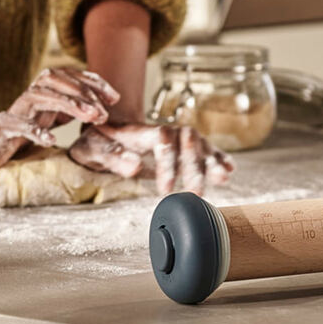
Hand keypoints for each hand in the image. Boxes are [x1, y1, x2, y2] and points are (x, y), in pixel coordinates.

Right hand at [0, 68, 119, 188]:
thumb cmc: (15, 142)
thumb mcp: (48, 124)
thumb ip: (67, 113)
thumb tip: (99, 110)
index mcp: (41, 97)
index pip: (67, 77)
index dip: (91, 82)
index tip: (114, 97)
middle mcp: (27, 100)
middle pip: (54, 80)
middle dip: (83, 92)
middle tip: (104, 111)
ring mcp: (12, 113)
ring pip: (39, 96)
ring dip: (68, 104)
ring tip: (90, 118)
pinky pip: (15, 125)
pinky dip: (34, 131)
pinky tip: (52, 141)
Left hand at [69, 122, 234, 195]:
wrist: (106, 133)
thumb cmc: (98, 142)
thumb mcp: (93, 148)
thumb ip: (111, 156)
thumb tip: (135, 166)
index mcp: (141, 131)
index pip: (163, 138)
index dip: (168, 161)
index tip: (165, 189)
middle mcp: (165, 131)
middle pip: (187, 140)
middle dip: (194, 166)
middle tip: (195, 192)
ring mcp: (176, 138)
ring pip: (200, 144)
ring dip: (211, 162)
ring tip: (222, 178)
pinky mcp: (184, 148)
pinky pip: (206, 150)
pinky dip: (218, 158)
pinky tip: (229, 170)